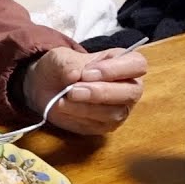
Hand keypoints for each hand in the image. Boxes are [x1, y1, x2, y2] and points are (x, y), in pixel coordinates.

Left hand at [23, 47, 146, 134]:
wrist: (47, 86)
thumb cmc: (62, 67)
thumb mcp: (60, 57)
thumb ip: (68, 63)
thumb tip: (76, 75)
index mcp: (124, 62)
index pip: (137, 64)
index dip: (114, 69)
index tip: (86, 73)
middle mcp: (128, 87)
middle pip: (131, 92)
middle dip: (100, 92)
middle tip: (72, 90)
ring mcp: (120, 108)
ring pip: (115, 112)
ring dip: (86, 107)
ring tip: (63, 100)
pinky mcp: (106, 125)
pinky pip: (99, 125)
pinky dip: (79, 117)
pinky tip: (64, 108)